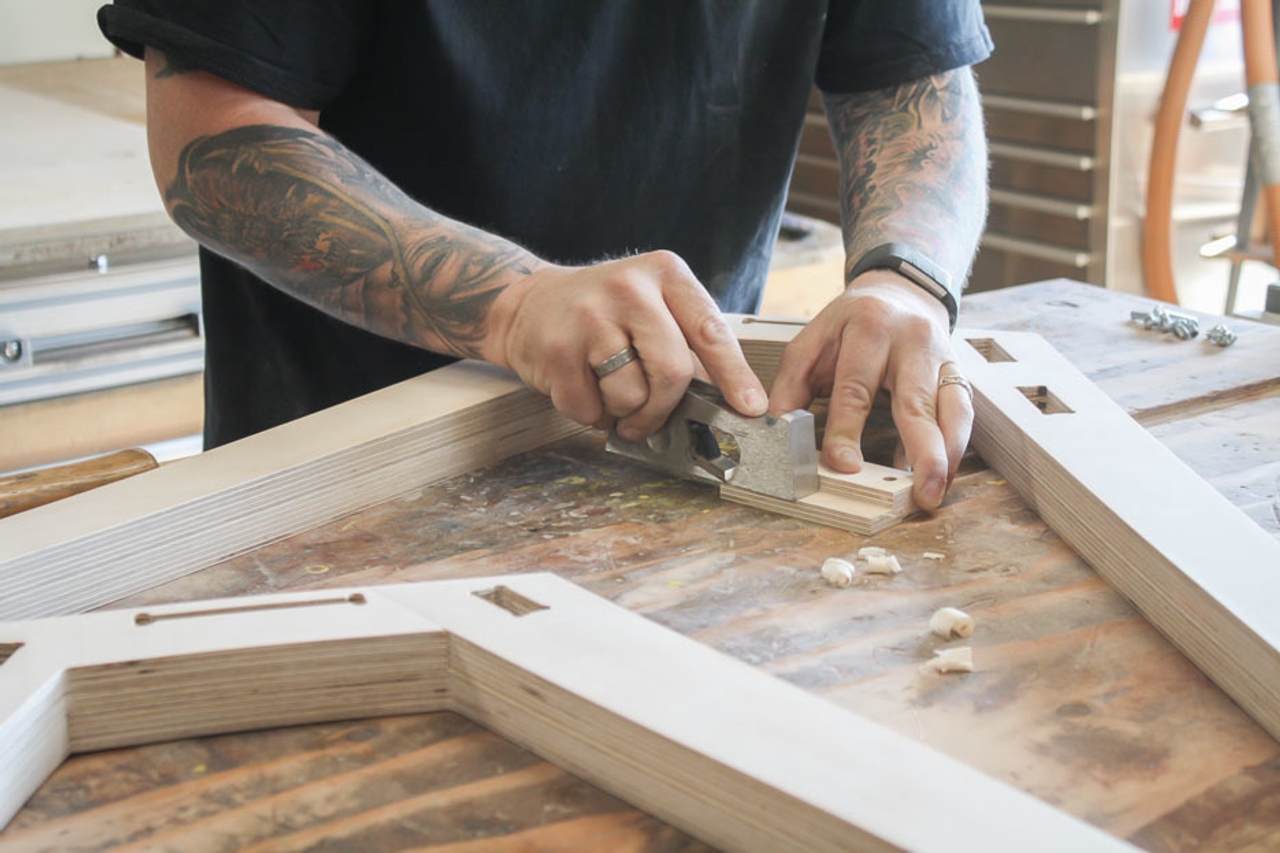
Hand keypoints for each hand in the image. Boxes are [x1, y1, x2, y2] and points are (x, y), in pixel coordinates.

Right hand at [492, 250, 767, 437]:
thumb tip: (730, 405)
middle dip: (664, 409)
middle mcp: (628, 288)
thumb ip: (688, 344)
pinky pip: (590, 408)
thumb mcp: (654, 306)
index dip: (734, 376)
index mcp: (665, 274)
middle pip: (672, 372)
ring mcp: (589, 317)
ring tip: (610, 392)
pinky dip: (591, 414)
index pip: (710, 330)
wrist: (531, 303)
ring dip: (624, 413)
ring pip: (631, 396)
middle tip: (650, 418)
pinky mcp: (558, 349)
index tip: (752, 408)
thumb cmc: (606, 313)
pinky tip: (584, 388)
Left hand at [768, 271, 972, 511]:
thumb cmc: (851, 324)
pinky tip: (940, 473)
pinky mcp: (959, 372)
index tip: (843, 465)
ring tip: (934, 492)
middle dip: (921, 451)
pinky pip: (963, 412)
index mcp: (869, 329)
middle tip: (920, 495)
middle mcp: (912, 341)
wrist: (898, 293)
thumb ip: (791, 385)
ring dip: (947, 456)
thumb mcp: (811, 343)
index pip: (856, 388)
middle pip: (917, 402)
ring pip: (953, 409)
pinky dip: (955, 445)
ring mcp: (942, 356)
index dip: (848, 430)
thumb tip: (775, 428)